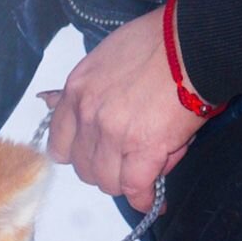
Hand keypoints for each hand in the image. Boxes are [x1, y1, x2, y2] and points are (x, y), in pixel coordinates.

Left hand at [41, 5, 204, 212]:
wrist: (195, 40)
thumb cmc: (158, 43)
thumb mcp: (104, 59)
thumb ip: (82, 92)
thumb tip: (46, 101)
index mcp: (76, 92)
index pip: (60, 145)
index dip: (78, 155)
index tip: (92, 154)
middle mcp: (88, 116)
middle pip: (84, 168)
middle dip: (104, 168)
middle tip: (128, 156)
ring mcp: (113, 135)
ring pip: (107, 181)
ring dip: (125, 180)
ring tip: (149, 163)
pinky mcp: (143, 149)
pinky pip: (134, 187)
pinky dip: (143, 198)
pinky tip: (151, 200)